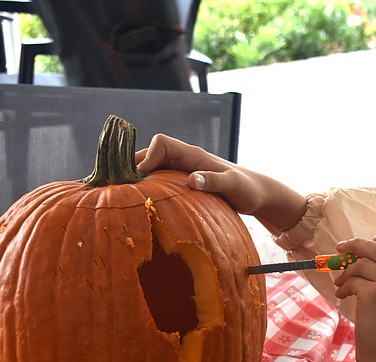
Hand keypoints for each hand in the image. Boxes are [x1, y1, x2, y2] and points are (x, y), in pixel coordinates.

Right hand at [135, 134, 306, 232]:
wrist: (258, 195)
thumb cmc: (248, 189)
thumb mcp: (234, 187)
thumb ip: (215, 182)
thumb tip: (192, 179)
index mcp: (194, 155)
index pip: (162, 143)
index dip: (147, 156)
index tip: (141, 178)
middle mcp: (186, 160)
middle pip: (151, 154)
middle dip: (134, 167)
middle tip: (117, 187)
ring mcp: (184, 171)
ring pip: (153, 168)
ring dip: (138, 179)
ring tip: (122, 196)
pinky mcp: (185, 183)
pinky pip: (160, 181)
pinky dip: (148, 188)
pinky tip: (140, 203)